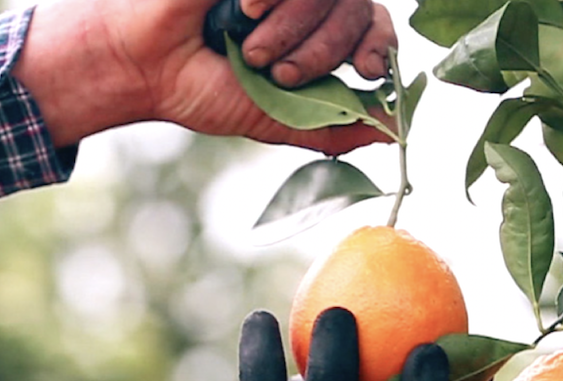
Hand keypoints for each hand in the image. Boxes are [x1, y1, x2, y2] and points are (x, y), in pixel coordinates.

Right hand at [14, 0, 395, 153]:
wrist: (151, 67)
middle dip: (322, 52)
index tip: (368, 69)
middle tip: (278, 71)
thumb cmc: (209, 95)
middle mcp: (304, 7)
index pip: (375, 29)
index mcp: (313, 42)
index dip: (381, 46)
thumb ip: (335, 130)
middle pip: (360, 11)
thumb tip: (394, 134)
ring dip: (291, 30)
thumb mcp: (279, 124)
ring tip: (249, 48)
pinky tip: (241, 10)